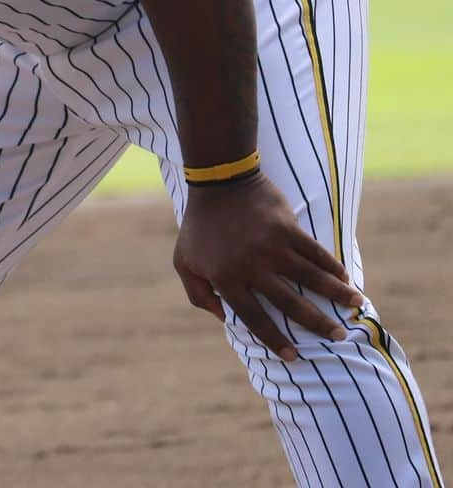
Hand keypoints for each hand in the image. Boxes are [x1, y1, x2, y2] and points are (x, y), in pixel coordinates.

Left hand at [173, 172, 363, 359]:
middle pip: (290, 304)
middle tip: (339, 337)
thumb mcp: (183, 260)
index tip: (294, 356)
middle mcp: (251, 267)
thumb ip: (197, 293)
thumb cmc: (199, 225)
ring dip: (338, 294)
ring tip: (358, 306)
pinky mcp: (286, 227)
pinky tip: (345, 277)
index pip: (254, 318)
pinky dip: (332, 265)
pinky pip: (315, 252)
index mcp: (226, 279)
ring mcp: (271, 247)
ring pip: (311, 278)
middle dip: (318, 324)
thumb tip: (223, 318)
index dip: (275, 340)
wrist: (217, 182)